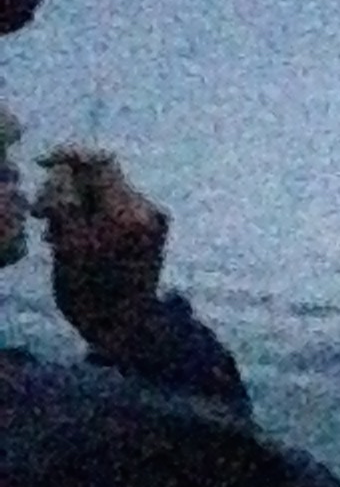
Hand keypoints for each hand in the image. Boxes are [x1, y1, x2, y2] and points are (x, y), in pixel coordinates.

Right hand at [34, 147, 169, 351]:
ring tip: (51, 233)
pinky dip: (93, 217)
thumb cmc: (91, 293)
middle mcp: (147, 209)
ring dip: (76, 205)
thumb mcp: (68, 247)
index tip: (40, 165)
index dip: (68, 157)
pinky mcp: (151, 233)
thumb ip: (64, 204)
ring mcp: (152, 220)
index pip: (99, 162)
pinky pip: (117, 211)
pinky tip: (73, 239)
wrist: (126, 329)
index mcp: (128, 211)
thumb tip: (62, 172)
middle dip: (67, 189)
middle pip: (102, 178)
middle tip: (39, 214)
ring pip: (106, 195)